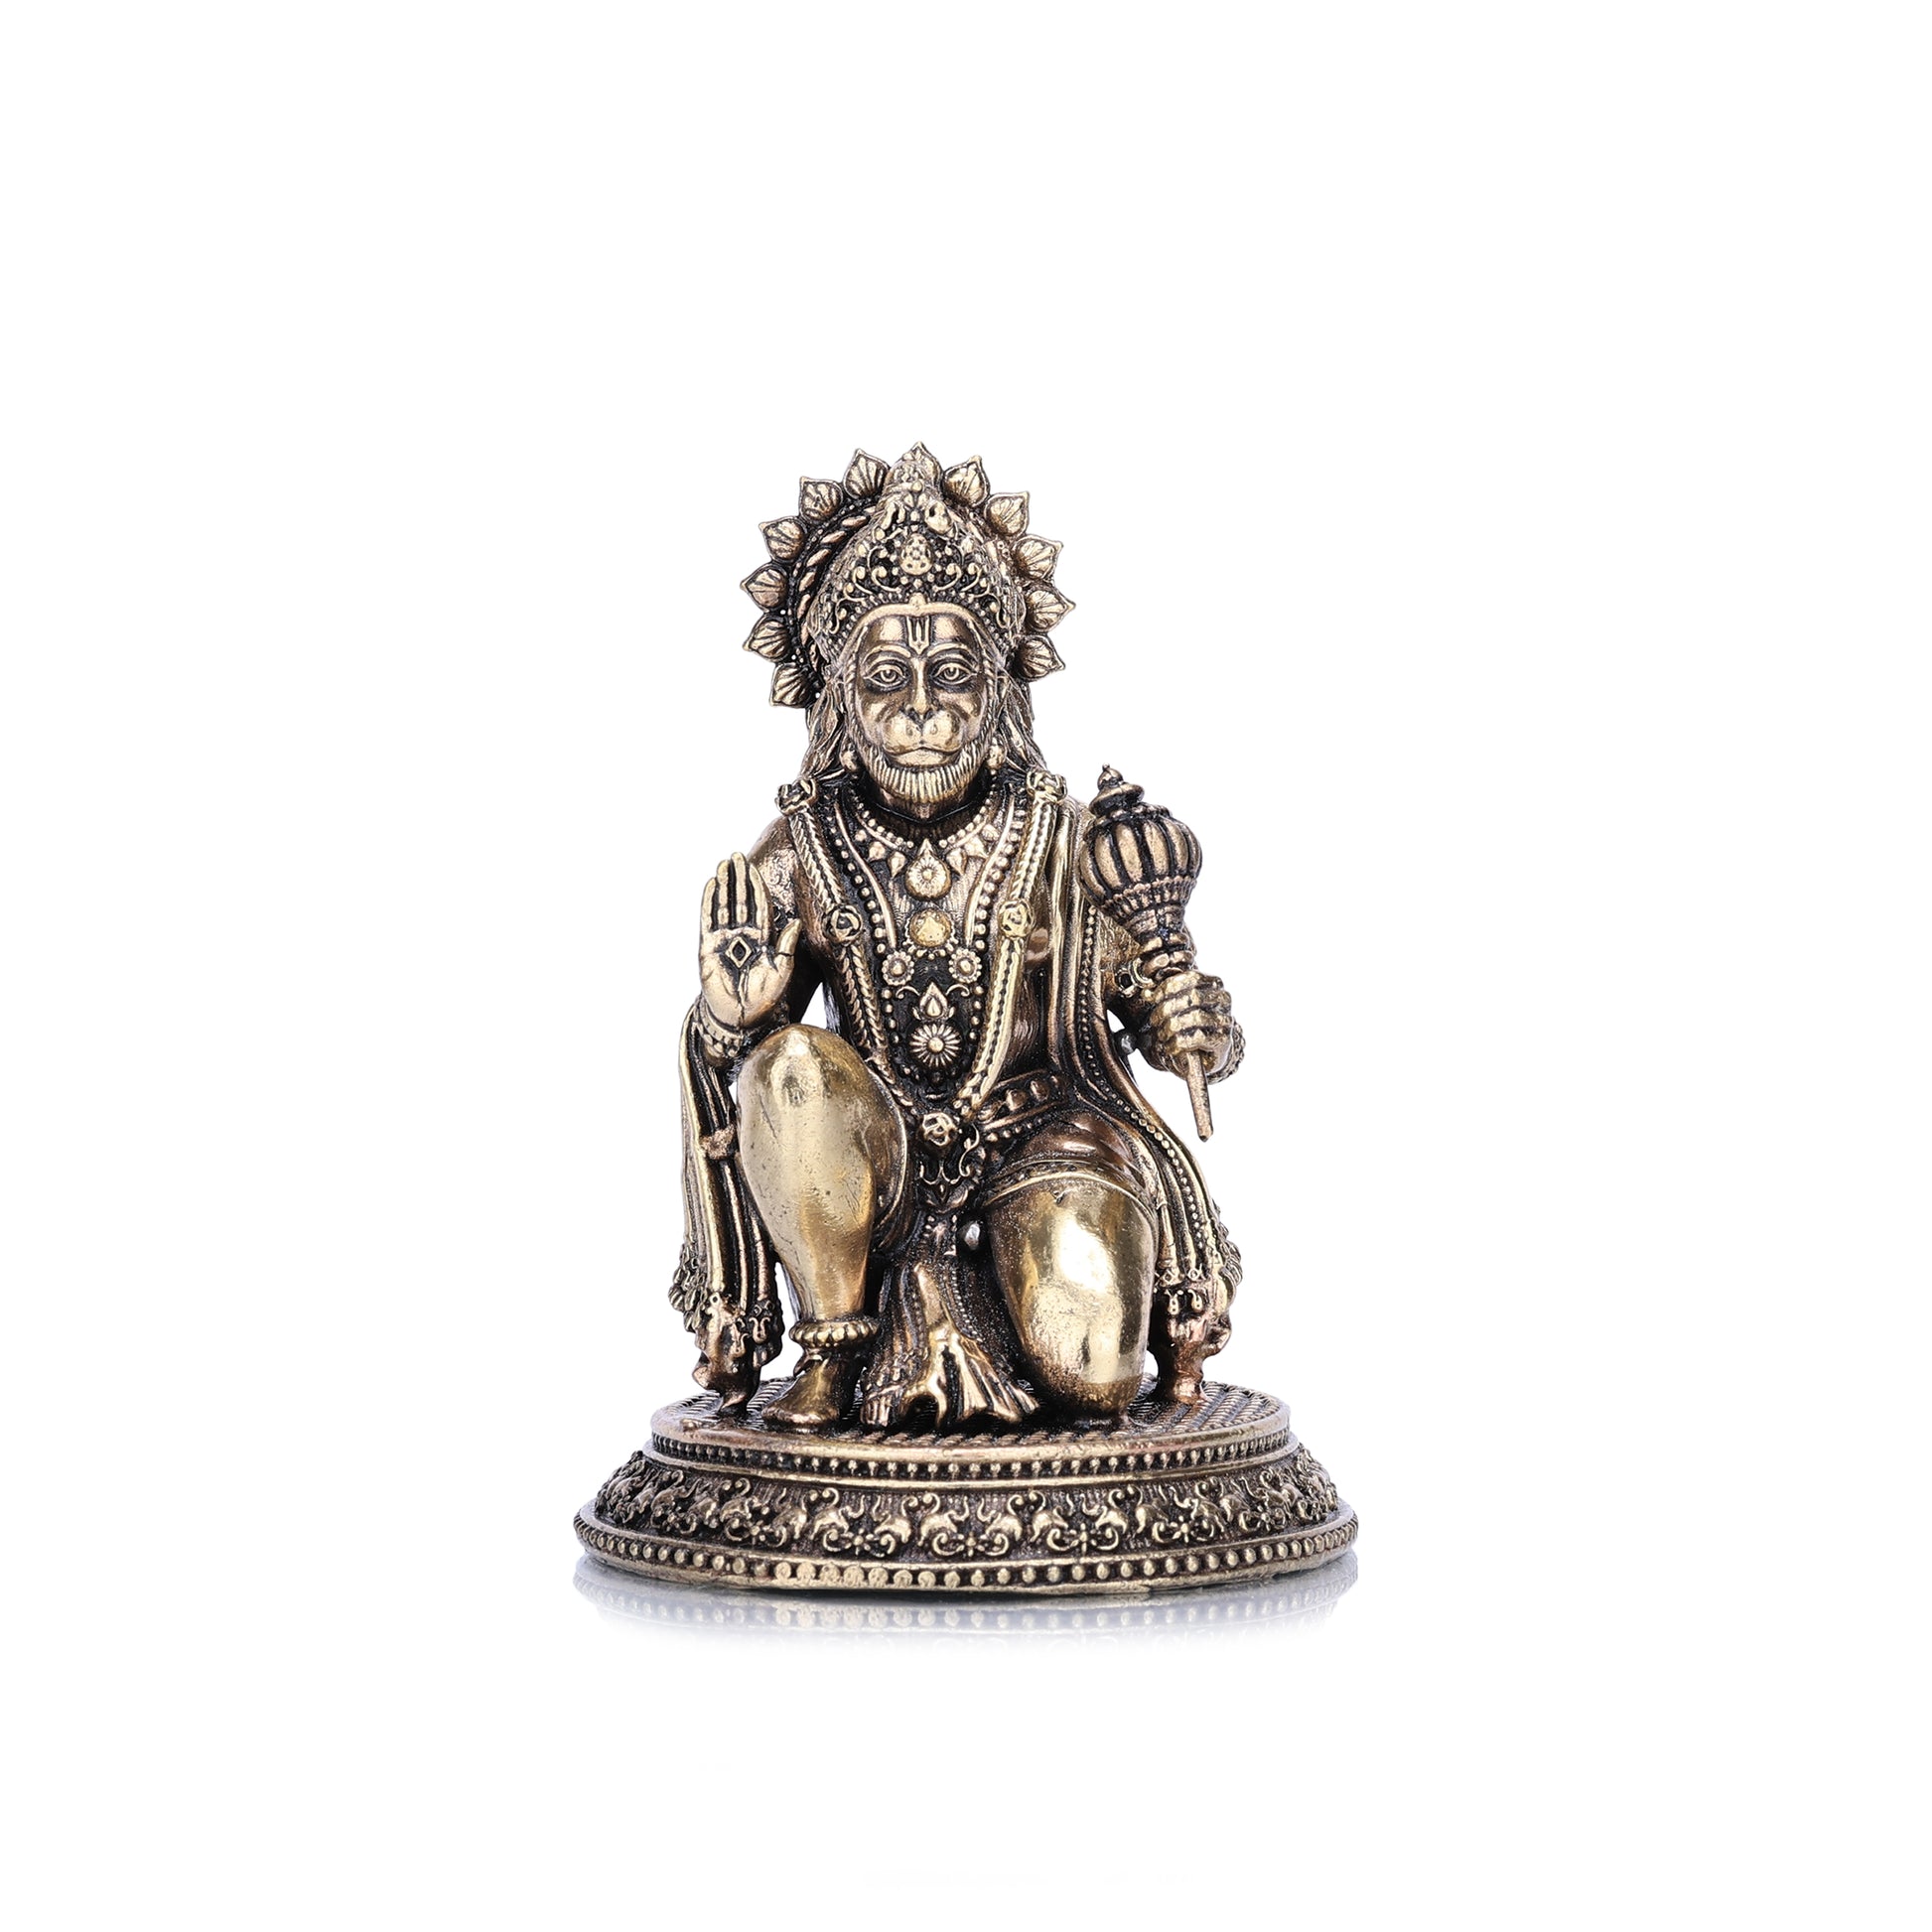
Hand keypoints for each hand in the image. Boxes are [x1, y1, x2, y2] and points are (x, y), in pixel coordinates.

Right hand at [699, 853, 799, 1031]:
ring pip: (725, 905)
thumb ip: (787, 946)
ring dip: (725, 884)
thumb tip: (795, 922)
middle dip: (740, 878)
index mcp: (762, 940)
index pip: (760, 907)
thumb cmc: (763, 998)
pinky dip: (710, 901)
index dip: (757, 887)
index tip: (754, 867)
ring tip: (724, 863)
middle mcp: (743, 936)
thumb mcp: (781, 970)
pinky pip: (709, 920)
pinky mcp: (708, 948)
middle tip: (737, 855)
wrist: (740, 1018)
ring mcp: (725, 940)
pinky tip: (711, 884)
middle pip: (741, 900)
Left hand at [1144, 968, 1233, 1077]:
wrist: (1208, 1052)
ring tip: (1162, 1035)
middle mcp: (1223, 999)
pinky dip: (1179, 1043)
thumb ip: (1164, 995)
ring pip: (1195, 1017)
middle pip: (1193, 997)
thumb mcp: (1177, 1005)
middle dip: (1167, 1009)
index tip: (1153, 998)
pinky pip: (1199, 1037)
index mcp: (1213, 983)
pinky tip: (1171, 1047)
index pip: (1192, 977)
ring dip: (1171, 1027)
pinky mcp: (1223, 1039)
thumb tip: (1146, 993)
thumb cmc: (1190, 1025)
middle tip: (1154, 1020)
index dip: (1170, 986)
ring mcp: (1225, 1018)